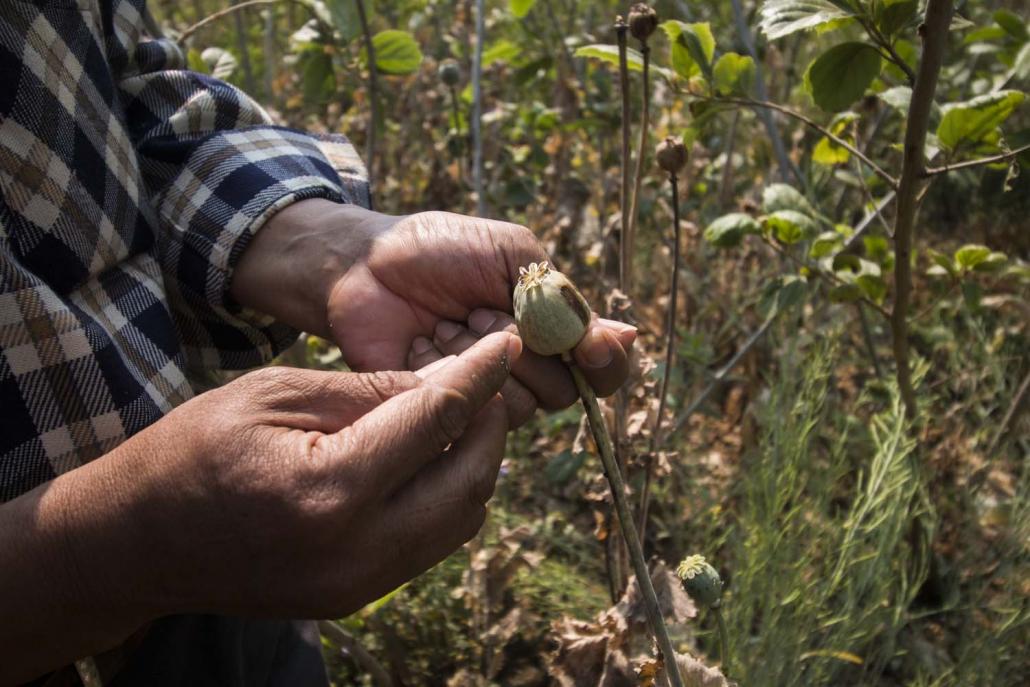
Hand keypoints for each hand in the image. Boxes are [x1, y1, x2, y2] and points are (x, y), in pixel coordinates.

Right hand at [135, 333, 518, 616]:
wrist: (138, 541)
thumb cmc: (191, 450)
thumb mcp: (274, 394)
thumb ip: (368, 391)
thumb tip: (446, 380)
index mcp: (328, 488)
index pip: (437, 422)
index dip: (480, 377)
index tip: (507, 344)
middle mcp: (356, 549)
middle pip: (470, 481)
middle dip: (491, 425)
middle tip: (486, 381)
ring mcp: (360, 584)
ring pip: (461, 519)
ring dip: (474, 464)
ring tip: (457, 417)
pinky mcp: (357, 598)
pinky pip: (430, 543)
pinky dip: (445, 496)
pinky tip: (426, 459)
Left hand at [232, 201, 636, 423]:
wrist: (364, 262)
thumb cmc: (439, 249)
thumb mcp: (511, 254)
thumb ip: (562, 297)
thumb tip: (626, 335)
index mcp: (547, 330)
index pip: (599, 368)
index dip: (605, 364)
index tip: (591, 347)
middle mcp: (522, 369)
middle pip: (561, 391)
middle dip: (529, 349)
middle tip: (482, 310)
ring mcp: (481, 393)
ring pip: (518, 407)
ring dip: (484, 357)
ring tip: (447, 323)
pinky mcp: (440, 412)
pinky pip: (468, 415)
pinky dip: (448, 370)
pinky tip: (422, 343)